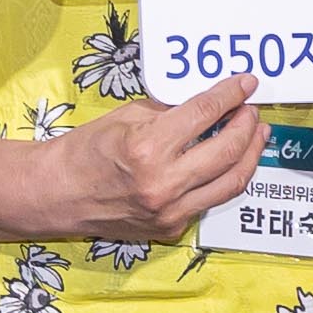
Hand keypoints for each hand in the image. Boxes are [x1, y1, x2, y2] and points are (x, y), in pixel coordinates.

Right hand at [62, 76, 272, 241]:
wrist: (56, 194)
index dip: (230, 95)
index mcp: (147, 147)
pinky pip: (209, 200)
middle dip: (248, 126)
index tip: (245, 84)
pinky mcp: (170, 228)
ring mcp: (169, 211)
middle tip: (252, 111)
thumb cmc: (84, 152)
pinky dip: (224, 178)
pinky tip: (228, 162)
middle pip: (228, 150)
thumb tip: (207, 103)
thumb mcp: (126, 116)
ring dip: (249, 156)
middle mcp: (162, 183)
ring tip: (255, 136)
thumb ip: (169, 111)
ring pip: (230, 183)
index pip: (204, 114)